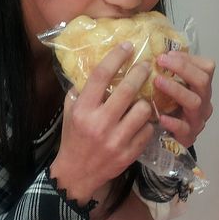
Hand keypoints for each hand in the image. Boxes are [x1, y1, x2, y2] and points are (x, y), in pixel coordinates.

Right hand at [50, 43, 154, 203]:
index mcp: (83, 109)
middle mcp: (100, 122)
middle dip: (140, 72)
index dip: (117, 57)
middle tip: (146, 65)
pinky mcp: (129, 153)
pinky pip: (148, 130)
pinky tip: (142, 123)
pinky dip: (147, 124)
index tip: (128, 46)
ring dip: (144, 102)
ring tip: (142, 102)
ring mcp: (116, 139)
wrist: (76, 173)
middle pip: (128, 89)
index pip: (101, 75)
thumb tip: (100, 66)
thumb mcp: (70, 111)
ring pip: (143, 110)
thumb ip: (82, 90)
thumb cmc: (73, 137)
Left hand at [153, 51, 214, 148]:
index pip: (206, 67)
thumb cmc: (170, 109)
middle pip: (202, 81)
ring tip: (157, 81)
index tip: (168, 54)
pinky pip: (184, 128)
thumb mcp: (172, 88)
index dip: (189, 59)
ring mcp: (197, 119)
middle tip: (161, 61)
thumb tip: (148, 53)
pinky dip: (173, 122)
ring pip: (194, 102)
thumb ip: (167, 73)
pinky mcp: (188, 135)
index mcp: (201, 87)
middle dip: (182, 68)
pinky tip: (161, 117)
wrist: (171, 139)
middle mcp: (204, 101)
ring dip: (176, 89)